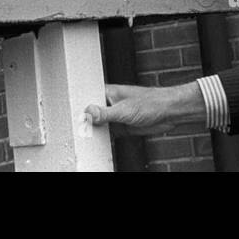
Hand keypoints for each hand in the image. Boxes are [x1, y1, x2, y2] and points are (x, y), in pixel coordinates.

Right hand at [85, 82, 203, 135]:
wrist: (169, 113)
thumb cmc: (151, 103)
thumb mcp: (124, 110)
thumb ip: (105, 113)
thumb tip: (87, 112)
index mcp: (108, 93)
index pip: (87, 98)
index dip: (78, 107)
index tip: (69, 117)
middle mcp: (110, 104)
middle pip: (91, 114)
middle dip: (84, 122)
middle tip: (74, 131)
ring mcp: (115, 116)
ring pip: (98, 125)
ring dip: (93, 132)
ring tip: (81, 139)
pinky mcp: (121, 127)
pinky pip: (107, 134)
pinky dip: (102, 140)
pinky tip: (96, 145)